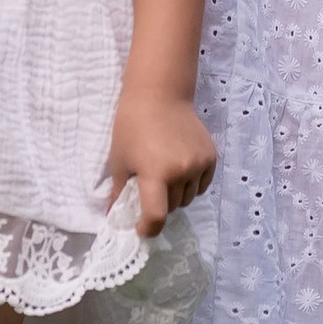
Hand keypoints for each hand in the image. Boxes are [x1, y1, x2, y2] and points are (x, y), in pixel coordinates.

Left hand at [106, 91, 216, 238]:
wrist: (159, 94)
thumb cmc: (131, 126)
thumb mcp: (119, 159)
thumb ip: (118, 191)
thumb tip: (112, 217)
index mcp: (155, 172)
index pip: (157, 216)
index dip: (148, 229)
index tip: (140, 228)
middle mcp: (180, 171)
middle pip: (173, 206)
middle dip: (160, 203)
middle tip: (149, 185)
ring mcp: (198, 164)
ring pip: (188, 197)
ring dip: (176, 194)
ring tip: (165, 173)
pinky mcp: (210, 157)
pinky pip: (202, 185)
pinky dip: (192, 184)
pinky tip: (180, 167)